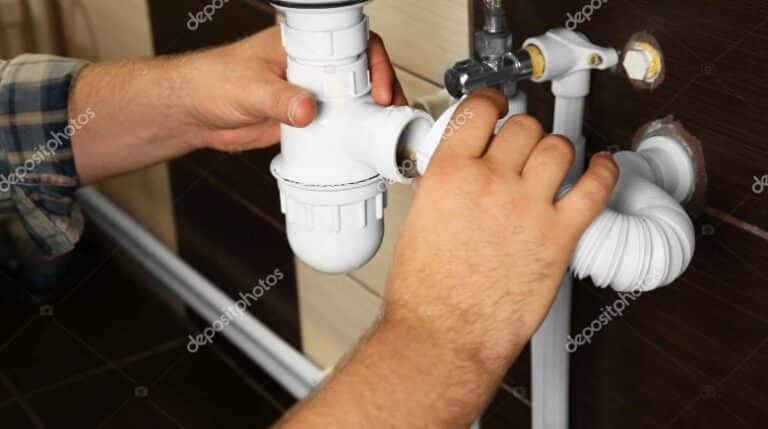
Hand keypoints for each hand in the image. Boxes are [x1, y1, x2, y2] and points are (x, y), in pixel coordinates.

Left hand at [176, 26, 406, 151]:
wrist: (194, 113)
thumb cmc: (211, 82)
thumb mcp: (249, 88)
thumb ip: (279, 99)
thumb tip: (307, 109)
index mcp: (299, 45)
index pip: (349, 42)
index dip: (372, 61)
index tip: (376, 87)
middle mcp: (309, 67)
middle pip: (359, 71)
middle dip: (382, 88)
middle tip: (388, 109)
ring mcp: (309, 93)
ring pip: (352, 98)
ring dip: (369, 113)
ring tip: (381, 129)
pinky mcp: (305, 119)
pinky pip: (335, 123)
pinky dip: (349, 133)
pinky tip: (357, 144)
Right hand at [277, 89, 618, 427]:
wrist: (444, 338)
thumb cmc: (426, 294)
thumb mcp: (419, 221)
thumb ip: (445, 186)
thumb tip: (462, 171)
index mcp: (449, 175)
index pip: (479, 110)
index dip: (493, 101)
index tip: (498, 105)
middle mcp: (490, 183)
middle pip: (524, 127)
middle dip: (524, 134)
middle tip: (522, 147)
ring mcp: (527, 207)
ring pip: (559, 147)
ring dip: (557, 150)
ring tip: (554, 162)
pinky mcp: (559, 235)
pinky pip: (595, 188)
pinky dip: (604, 171)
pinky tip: (602, 168)